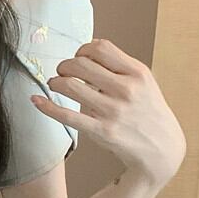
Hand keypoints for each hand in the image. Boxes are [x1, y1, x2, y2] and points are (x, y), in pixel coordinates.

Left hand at [32, 38, 186, 185]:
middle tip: (61, 71)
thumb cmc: (147, 112)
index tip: (78, 57)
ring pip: (71, 86)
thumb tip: (90, 48)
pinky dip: (47, 107)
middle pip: (81, 64)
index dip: (82, 49)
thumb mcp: (143, 82)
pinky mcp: (101, 132)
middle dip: (65, 65)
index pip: (100, 48)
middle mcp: (125, 90)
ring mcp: (113, 111)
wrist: (161, 148)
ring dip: (55, 82)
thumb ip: (120, 66)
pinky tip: (36, 101)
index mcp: (136, 73)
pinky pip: (67, 116)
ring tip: (54, 84)